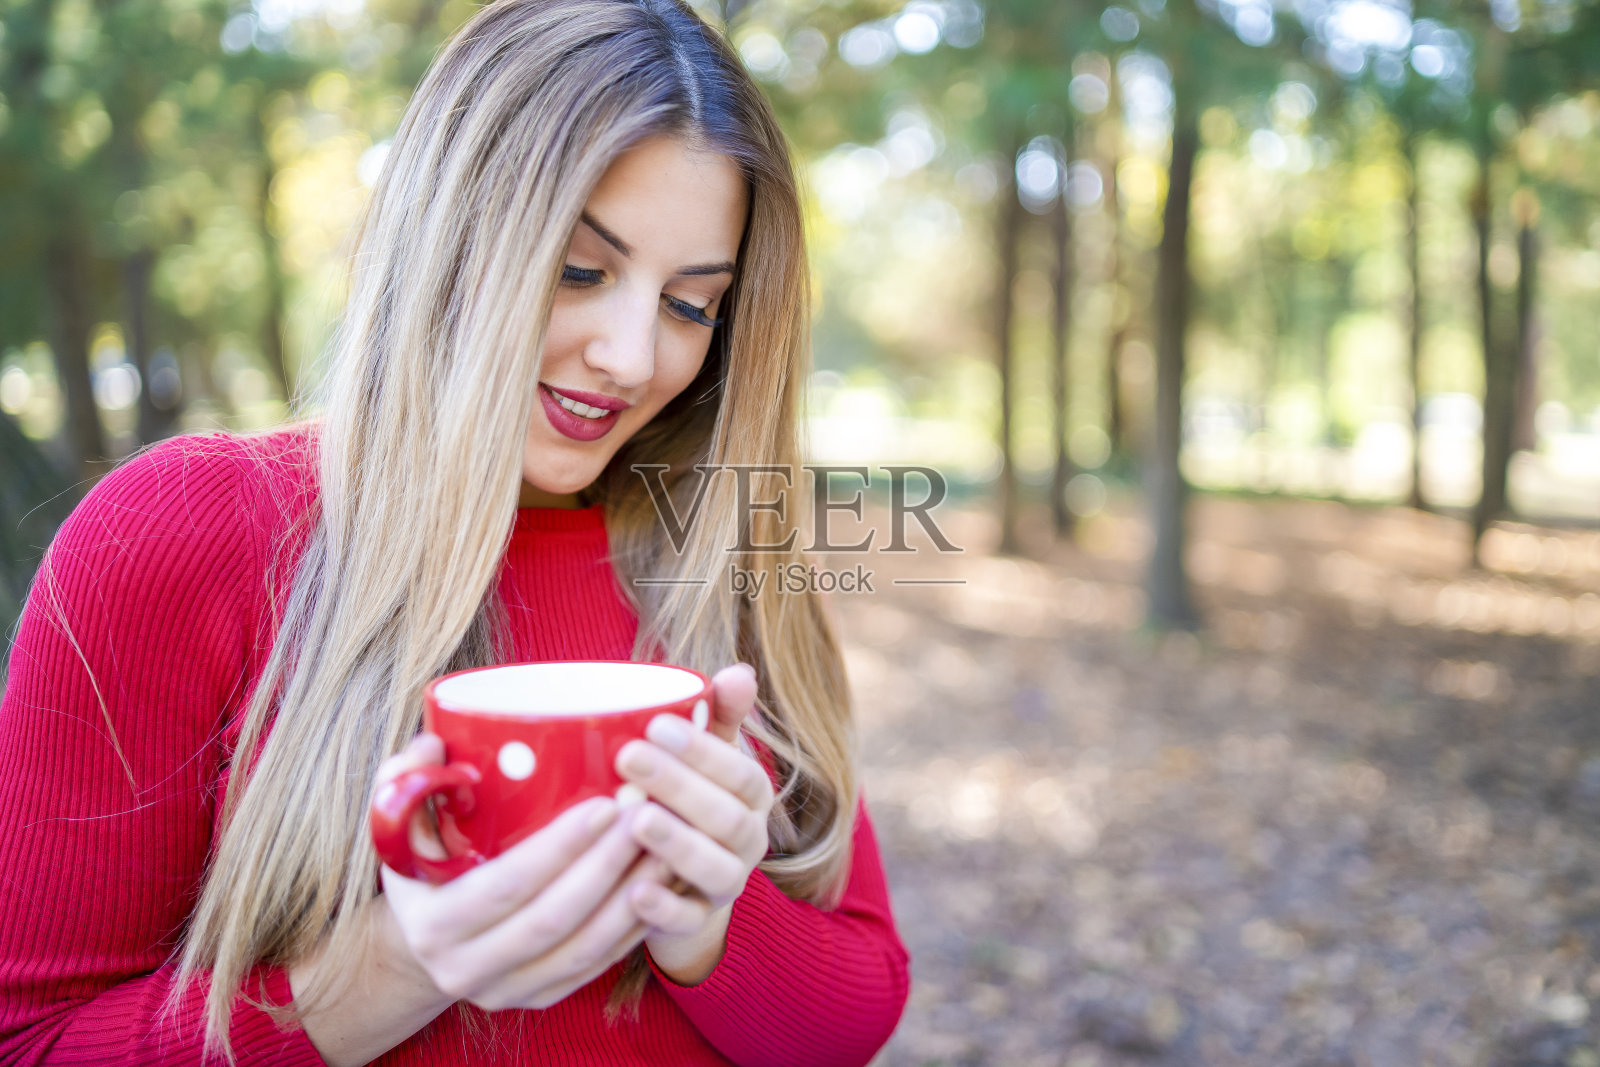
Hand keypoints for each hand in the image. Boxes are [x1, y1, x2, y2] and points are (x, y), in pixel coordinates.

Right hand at [376, 733, 669, 1010]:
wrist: (426, 935)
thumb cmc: (423, 861)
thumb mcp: (399, 821)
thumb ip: (407, 777)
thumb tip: (434, 743)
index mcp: (433, 924)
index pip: (505, 886)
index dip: (558, 848)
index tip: (604, 805)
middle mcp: (466, 968)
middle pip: (554, 918)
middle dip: (607, 865)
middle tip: (646, 815)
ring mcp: (506, 990)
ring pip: (585, 949)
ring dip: (632, 896)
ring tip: (666, 844)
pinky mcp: (541, 998)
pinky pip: (598, 966)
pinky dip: (635, 925)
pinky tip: (661, 884)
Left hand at [614, 662, 775, 983]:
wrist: (681, 884)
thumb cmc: (685, 801)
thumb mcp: (702, 757)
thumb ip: (718, 715)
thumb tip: (739, 672)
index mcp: (749, 797)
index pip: (742, 773)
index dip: (704, 751)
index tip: (656, 725)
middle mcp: (747, 841)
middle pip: (728, 817)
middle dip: (680, 786)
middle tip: (629, 756)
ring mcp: (724, 884)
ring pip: (716, 868)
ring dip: (677, 844)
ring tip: (636, 820)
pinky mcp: (696, 921)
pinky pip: (688, 919)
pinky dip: (664, 908)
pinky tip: (634, 892)